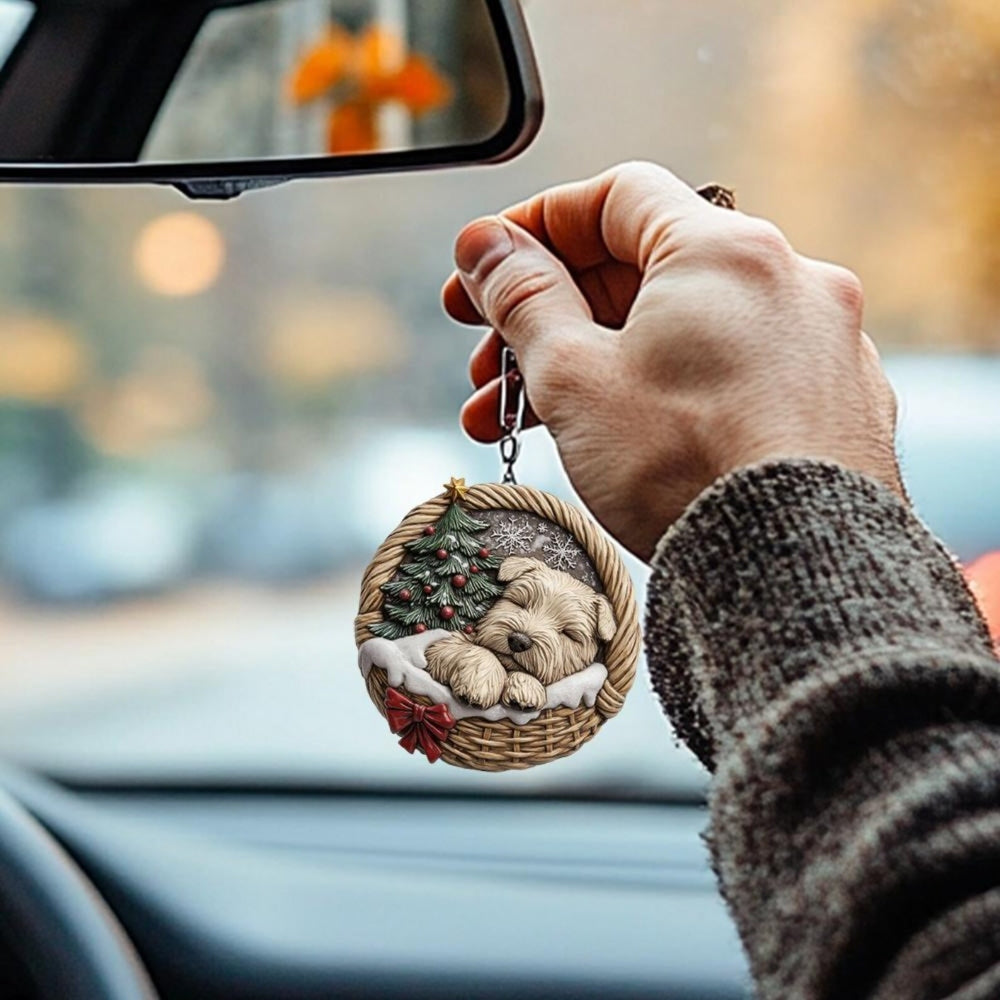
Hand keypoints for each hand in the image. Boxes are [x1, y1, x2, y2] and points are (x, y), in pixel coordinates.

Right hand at [442, 161, 900, 561]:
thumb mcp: (575, 376)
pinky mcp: (831, 402)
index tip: (489, 269)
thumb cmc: (683, 466)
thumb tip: (483, 244)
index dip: (537, 226)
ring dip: (597, 365)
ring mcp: (818, 343)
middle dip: (552, 316)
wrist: (794, 571)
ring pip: (682, 331)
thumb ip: (523, 297)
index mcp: (724, 251)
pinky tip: (616, 437)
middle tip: (490, 364)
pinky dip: (665, 390)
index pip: (615, 198)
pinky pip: (729, 373)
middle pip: (644, 271)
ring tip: (525, 421)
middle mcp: (787, 279)